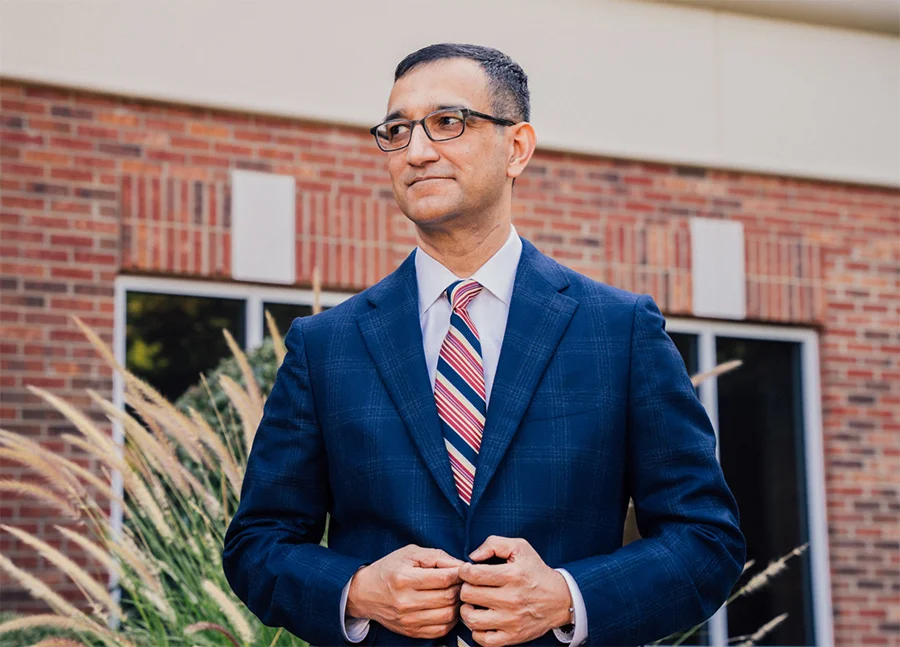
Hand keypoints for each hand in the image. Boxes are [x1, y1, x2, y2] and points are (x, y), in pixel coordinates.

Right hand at [347, 544, 463, 639]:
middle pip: (448, 597)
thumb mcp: (410, 553)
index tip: (462, 570)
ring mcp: (408, 619)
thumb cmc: (388, 569)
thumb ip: (437, 556)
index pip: (444, 578)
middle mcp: (405, 601)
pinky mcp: (411, 631)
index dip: (459, 573)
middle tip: (461, 581)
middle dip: (460, 588)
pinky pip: (441, 630)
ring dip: (457, 604)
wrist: (365, 593)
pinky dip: (450, 619)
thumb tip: (461, 565)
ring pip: (448, 615)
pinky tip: (447, 608)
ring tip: (454, 594)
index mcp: (404, 578)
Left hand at [458, 536, 572, 646]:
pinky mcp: (512, 636)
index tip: (468, 571)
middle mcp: (511, 599)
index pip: (473, 574)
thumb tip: (473, 556)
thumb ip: (494, 544)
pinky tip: (482, 620)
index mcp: (512, 575)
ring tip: (473, 604)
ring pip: (472, 619)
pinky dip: (477, 631)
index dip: (464, 571)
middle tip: (471, 586)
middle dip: (465, 588)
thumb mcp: (520, 548)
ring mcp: (511, 620)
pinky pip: (484, 640)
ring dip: (467, 610)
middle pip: (469, 595)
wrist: (560, 599)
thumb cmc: (536, 572)